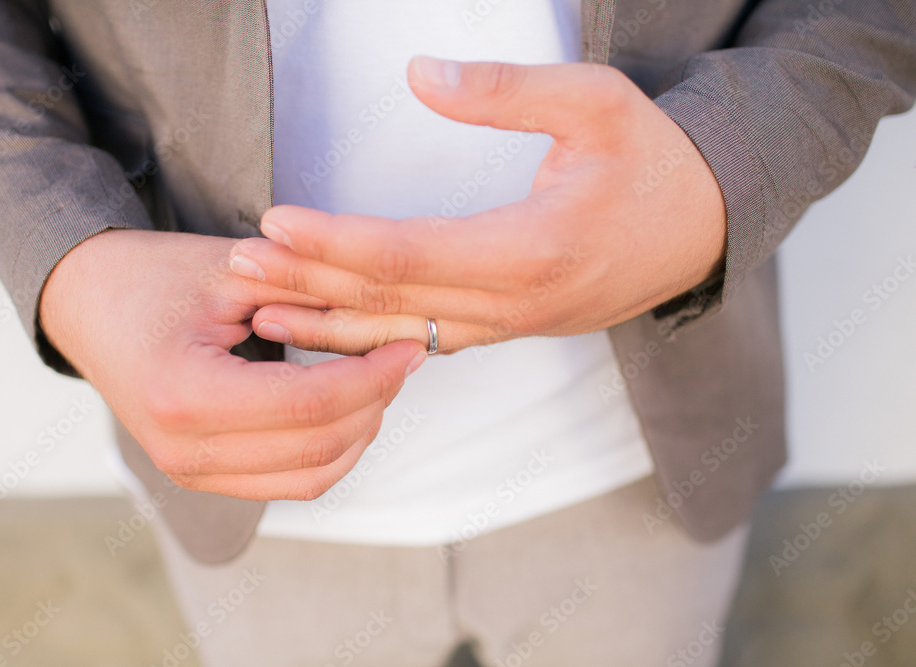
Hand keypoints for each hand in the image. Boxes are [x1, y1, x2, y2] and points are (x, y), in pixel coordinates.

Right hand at [39, 229, 426, 499]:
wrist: (88, 303)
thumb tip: (389, 322)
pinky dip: (330, 451)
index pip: (309, 404)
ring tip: (379, 380)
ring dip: (359, 433)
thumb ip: (310, 296)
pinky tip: (348, 406)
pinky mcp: (201, 475)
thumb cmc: (152, 276)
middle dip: (375, 403)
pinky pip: (287, 482)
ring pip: (310, 477)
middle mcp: (184, 449)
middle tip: (402, 357)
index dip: (373, 377)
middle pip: (317, 448)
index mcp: (185, 394)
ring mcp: (189, 471)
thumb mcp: (234, 271)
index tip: (408, 346)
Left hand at [228, 57, 726, 354]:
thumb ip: (507, 90)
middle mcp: (513, 304)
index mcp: (533, 251)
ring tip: (258, 311)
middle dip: (309, 284)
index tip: (273, 222)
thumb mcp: (596, 104)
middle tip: (237, 266)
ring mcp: (508, 325)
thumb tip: (420, 70)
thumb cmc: (653, 162)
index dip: (335, 241)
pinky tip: (324, 330)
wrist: (701, 232)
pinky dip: (367, 336)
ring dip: (327, 322)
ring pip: (401, 333)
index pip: (409, 254)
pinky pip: (423, 340)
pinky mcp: (504, 327)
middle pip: (390, 302)